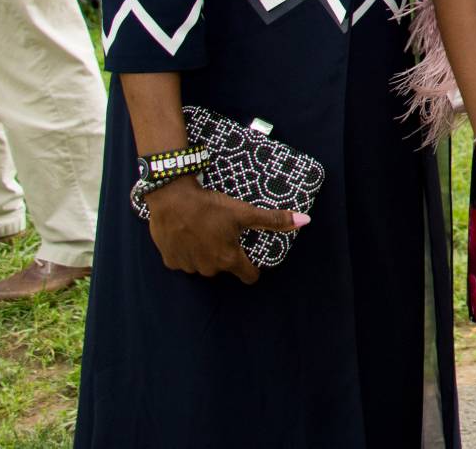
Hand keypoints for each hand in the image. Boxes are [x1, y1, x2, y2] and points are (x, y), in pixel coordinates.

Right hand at [145, 175, 305, 284]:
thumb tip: (305, 221)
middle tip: (224, 232)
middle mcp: (208, 269)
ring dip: (205, 252)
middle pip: (224, 267)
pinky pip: (184, 260)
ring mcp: (188, 266)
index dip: (253, 268)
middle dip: (226, 254)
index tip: (251, 256)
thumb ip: (274, 220)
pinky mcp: (170, 261)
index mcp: (228, 259)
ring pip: (203, 264)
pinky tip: (187, 234)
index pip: (249, 276)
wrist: (172, 199)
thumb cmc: (210, 206)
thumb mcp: (245, 212)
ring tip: (205, 231)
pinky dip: (187, 250)